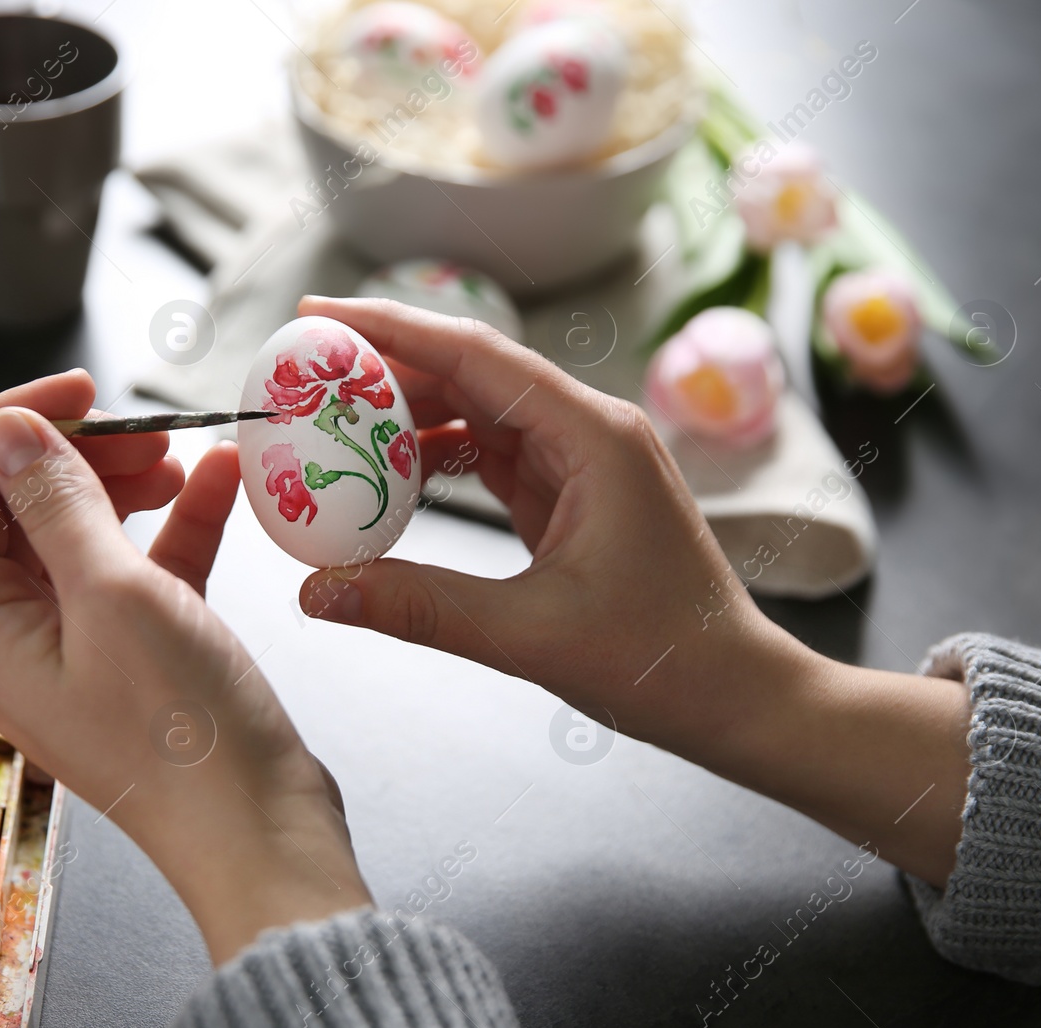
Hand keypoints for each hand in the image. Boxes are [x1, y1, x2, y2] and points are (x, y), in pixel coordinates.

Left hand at [0, 370, 370, 962]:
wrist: (257, 827)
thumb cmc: (180, 731)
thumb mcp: (114, 596)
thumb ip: (56, 503)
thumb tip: (3, 430)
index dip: (5, 427)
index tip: (82, 394)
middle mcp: (14, 630)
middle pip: (17, 504)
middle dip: (79, 452)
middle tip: (148, 431)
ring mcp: (77, 642)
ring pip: (83, 529)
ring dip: (131, 481)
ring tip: (187, 456)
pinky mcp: (136, 651)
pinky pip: (142, 565)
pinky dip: (177, 522)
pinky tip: (224, 482)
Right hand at [294, 298, 970, 885]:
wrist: (737, 696)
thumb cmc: (663, 661)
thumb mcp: (530, 636)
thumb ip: (419, 606)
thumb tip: (318, 592)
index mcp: (594, 437)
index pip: (474, 355)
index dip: (389, 329)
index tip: (316, 318)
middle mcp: (590, 431)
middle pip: (471, 372)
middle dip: (386, 367)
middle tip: (303, 373)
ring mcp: (583, 461)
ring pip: (478, 412)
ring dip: (407, 415)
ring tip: (330, 422)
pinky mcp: (573, 495)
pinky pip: (491, 456)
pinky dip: (436, 460)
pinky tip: (387, 474)